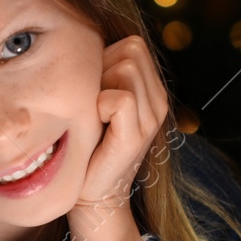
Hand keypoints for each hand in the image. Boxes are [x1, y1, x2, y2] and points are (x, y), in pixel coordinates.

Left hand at [71, 35, 169, 237]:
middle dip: (104, 67)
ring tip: (94, 113)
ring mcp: (151, 118)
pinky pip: (120, 98)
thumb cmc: (87, 147)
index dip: (106, 57)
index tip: (93, 89)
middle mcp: (158, 101)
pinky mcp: (137, 135)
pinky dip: (100, 105)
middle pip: (131, 49)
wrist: (92, 197)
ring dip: (100, 84)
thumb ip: (103, 74)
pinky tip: (96, 123)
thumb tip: (81, 43)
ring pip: (126, 67)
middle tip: (92, 101)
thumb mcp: (97, 103)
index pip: (133, 44)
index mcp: (151, 91)